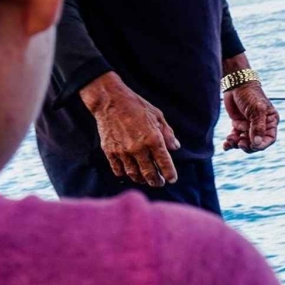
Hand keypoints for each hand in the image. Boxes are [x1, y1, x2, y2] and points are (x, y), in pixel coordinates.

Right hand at [80, 72, 179, 186]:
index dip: (170, 174)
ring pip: (134, 174)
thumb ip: (167, 133)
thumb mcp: (157, 116)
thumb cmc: (136, 106)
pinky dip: (125, 174)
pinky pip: (118, 169)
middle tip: (159, 183)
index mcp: (153, 139)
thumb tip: (175, 147)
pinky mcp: (110, 151)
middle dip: (156, 181)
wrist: (109, 101)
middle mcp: (138, 148)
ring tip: (145, 180)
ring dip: (141, 180)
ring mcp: (123, 151)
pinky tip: (129, 173)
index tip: (172, 179)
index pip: (165, 163)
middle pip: (149, 173)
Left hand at [222, 61, 279, 152]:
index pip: (269, 139)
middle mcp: (261, 126)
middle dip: (247, 145)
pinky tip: (225, 145)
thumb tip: (257, 144)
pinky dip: (230, 143)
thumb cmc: (250, 95)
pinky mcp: (238, 126)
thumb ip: (258, 127)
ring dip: (237, 144)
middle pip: (256, 143)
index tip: (252, 146)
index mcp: (270, 122)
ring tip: (229, 139)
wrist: (236, 85)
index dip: (261, 145)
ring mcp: (249, 127)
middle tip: (239, 143)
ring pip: (245, 142)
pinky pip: (236, 138)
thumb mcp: (256, 110)